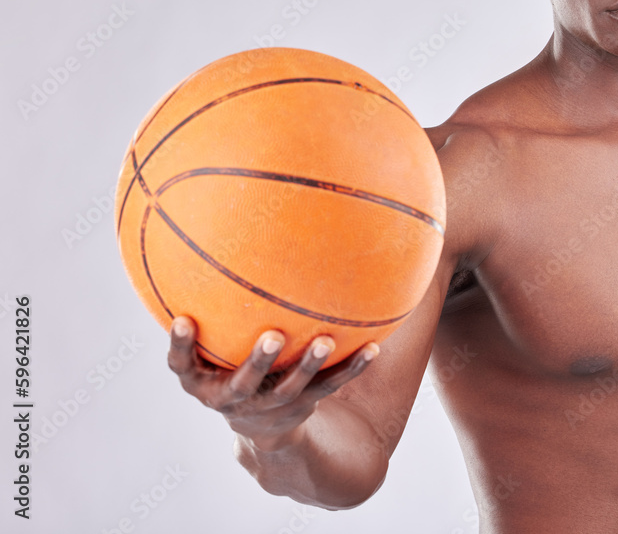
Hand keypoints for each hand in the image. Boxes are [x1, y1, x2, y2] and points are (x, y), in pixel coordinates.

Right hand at [167, 316, 378, 450]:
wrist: (258, 424)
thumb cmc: (227, 369)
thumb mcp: (205, 354)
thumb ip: (201, 320)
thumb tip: (193, 258)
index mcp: (204, 383)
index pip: (182, 365)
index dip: (180, 346)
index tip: (183, 320)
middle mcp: (236, 397)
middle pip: (246, 382)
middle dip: (259, 362)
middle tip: (273, 336)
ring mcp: (272, 403)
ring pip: (292, 388)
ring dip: (309, 366)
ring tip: (325, 342)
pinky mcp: (305, 403)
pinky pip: (331, 385)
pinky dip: (351, 368)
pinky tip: (372, 348)